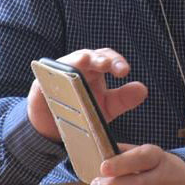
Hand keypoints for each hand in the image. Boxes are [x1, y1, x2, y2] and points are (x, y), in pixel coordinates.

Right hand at [27, 48, 147, 141]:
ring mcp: (59, 73)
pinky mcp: (41, 83)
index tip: (124, 72)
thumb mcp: (106, 108)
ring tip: (84, 62)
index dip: (116, 61)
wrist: (54, 129)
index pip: (107, 58)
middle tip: (107, 65)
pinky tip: (60, 76)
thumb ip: (124, 99)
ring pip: (68, 61)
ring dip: (76, 61)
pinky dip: (53, 74)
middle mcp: (78, 67)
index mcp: (95, 70)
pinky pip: (46, 75)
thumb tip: (143, 89)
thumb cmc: (82, 112)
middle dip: (99, 58)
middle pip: (89, 55)